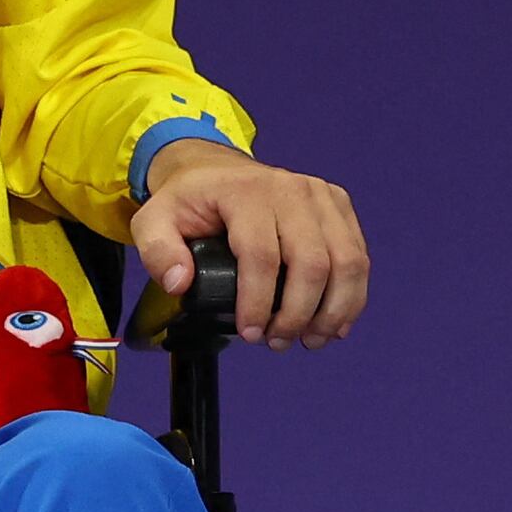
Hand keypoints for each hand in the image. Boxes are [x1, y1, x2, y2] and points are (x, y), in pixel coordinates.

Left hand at [128, 138, 366, 348]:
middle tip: (278, 342)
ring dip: (334, 310)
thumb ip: (158, 252)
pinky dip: (352, 294)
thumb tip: (180, 284)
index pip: (261, 256)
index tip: (250, 334)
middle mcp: (291, 190)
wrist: (215, 169)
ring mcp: (321, 196)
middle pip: (312, 263)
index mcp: (245, 193)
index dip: (259, 302)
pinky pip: (357, 255)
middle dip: (298, 313)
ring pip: (346, 261)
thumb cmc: (188, 200)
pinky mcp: (338, 206)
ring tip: (311, 340)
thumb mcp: (153, 220)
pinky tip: (336, 322)